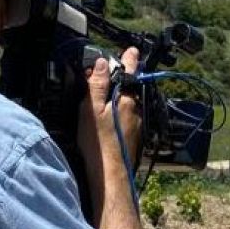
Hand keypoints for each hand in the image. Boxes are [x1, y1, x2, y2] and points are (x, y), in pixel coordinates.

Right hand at [77, 47, 142, 186]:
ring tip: (110, 94)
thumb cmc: (99, 145)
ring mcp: (138, 126)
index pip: (130, 73)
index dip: (129, 60)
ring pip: (131, 105)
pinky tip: (110, 120)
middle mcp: (137, 112)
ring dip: (122, 97)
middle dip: (124, 79)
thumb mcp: (91, 110)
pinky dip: (121, 113)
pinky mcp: (134, 139)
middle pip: (132, 89)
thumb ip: (97, 86)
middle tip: (116, 70)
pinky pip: (129, 119)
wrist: (111, 177)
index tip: (132, 50)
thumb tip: (101, 63)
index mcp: (127, 101)